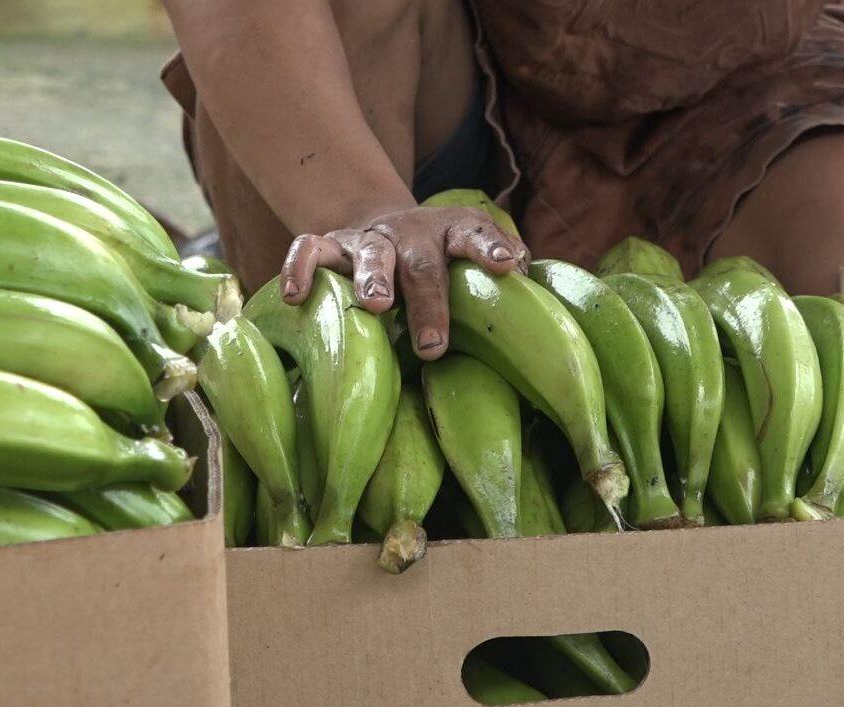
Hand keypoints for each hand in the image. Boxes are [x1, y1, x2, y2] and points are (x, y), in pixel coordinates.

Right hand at [279, 206, 529, 359]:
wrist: (387, 226)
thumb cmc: (442, 263)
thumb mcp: (472, 262)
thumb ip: (504, 278)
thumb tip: (549, 321)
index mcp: (453, 231)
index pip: (476, 234)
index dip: (492, 248)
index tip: (510, 266)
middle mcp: (410, 231)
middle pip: (421, 261)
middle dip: (429, 300)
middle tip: (433, 344)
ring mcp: (368, 238)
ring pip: (369, 252)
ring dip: (373, 278)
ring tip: (375, 306)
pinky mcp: (330, 245)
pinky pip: (308, 248)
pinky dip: (299, 267)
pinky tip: (294, 295)